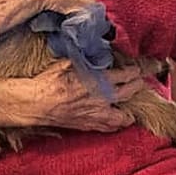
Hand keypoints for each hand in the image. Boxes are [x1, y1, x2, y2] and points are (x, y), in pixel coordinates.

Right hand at [0, 62, 146, 129]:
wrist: (34, 103)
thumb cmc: (49, 81)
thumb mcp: (69, 61)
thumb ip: (86, 56)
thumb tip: (94, 47)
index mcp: (99, 81)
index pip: (126, 75)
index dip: (135, 71)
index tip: (138, 68)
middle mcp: (102, 99)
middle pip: (129, 93)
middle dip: (137, 86)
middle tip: (141, 82)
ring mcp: (95, 114)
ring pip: (122, 116)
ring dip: (130, 109)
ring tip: (134, 105)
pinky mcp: (87, 125)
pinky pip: (108, 127)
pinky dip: (116, 124)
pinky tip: (119, 121)